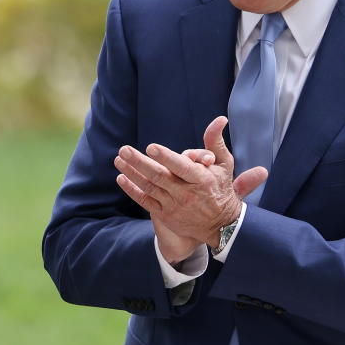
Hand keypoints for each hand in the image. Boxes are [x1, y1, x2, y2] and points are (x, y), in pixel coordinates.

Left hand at [115, 117, 266, 246]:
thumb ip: (215, 141)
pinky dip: (132, 190)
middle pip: (160, 176)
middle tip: (124, 150)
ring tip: (119, 160)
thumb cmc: (221, 188)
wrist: (220, 225)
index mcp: (201, 179)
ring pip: (149, 187)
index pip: (182, 167)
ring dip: (132, 173)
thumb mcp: (224, 164)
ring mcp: (174, 205)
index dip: (166, 158)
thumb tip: (219, 119)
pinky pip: (145, 201)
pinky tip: (122, 178)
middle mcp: (186, 193)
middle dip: (140, 163)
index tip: (151, 147)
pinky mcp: (165, 215)